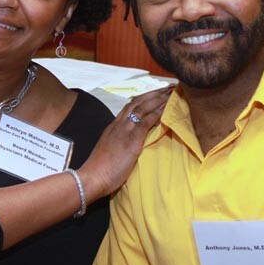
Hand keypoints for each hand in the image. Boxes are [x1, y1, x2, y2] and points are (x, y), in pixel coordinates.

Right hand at [79, 85, 173, 199]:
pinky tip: (166, 107)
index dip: (144, 98)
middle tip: (167, 87)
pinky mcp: (131, 140)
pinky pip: (146, 121)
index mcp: (113, 126)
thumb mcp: (111, 150)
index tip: (156, 93)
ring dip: (158, 98)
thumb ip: (119, 142)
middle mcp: (118, 124)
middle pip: (137, 102)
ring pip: (142, 107)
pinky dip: (157, 112)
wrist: (92, 177)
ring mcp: (124, 130)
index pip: (130, 106)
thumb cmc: (100, 169)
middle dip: (154, 93)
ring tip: (171, 92)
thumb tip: (129, 142)